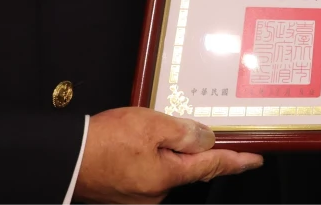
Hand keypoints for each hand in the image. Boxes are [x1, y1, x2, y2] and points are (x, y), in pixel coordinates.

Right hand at [75, 107, 262, 204]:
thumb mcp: (150, 125)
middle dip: (181, 146)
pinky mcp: (124, 194)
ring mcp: (139, 197)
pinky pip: (145, 172)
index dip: (236, 162)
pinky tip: (126, 143)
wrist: (65, 160)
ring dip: (158, 150)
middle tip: (160, 124)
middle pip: (184, 166)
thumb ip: (183, 132)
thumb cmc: (104, 142)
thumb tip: (207, 139)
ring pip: (163, 168)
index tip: (255, 160)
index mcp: (168, 179)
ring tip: (132, 132)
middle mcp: (157, 195)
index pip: (211, 168)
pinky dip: (143, 156)